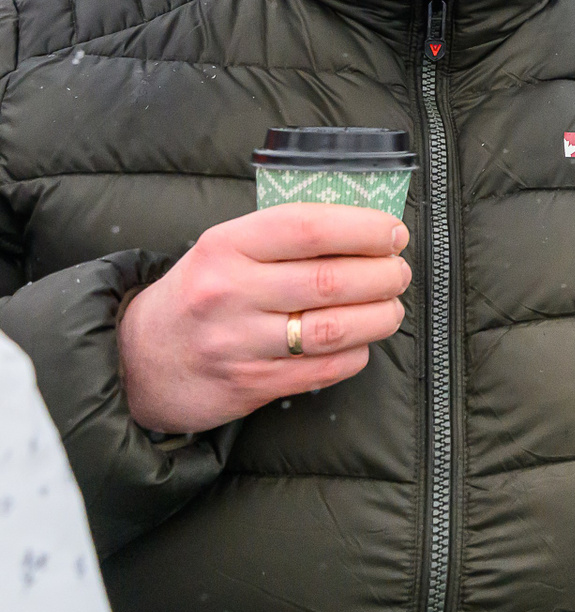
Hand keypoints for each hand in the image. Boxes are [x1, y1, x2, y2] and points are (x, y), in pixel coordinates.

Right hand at [119, 204, 410, 434]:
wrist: (138, 360)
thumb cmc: (202, 293)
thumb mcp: (225, 249)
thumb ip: (286, 237)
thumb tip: (369, 227)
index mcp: (226, 246)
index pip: (308, 227)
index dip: (364, 228)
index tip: (393, 232)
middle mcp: (229, 293)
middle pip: (331, 280)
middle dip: (383, 274)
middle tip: (399, 271)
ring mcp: (239, 343)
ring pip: (335, 328)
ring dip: (380, 316)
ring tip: (391, 306)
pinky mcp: (252, 384)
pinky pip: (327, 368)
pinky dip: (357, 352)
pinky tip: (360, 340)